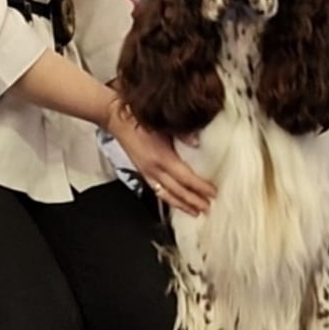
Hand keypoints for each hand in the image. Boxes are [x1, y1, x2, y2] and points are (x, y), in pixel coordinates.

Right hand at [105, 99, 213, 216]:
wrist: (116, 118)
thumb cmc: (138, 118)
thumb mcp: (163, 123)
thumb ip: (182, 135)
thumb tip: (197, 143)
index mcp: (161, 158)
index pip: (185, 178)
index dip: (200, 187)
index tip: (212, 193)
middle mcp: (153, 169)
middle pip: (177, 191)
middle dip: (193, 201)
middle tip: (207, 208)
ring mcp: (146, 172)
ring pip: (166, 194)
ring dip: (181, 205)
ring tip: (194, 211)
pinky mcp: (142, 171)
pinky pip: (157, 190)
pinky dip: (168, 198)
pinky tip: (174, 201)